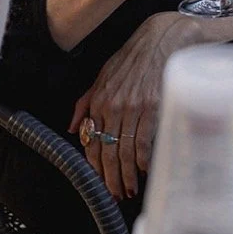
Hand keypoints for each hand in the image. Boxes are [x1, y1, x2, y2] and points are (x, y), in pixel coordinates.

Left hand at [70, 12, 210, 198]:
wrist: (161, 39)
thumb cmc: (132, 58)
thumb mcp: (102, 76)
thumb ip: (85, 103)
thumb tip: (71, 128)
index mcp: (99, 101)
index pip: (92, 142)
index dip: (95, 167)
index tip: (101, 184)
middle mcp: (114, 106)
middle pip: (108, 151)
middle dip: (111, 178)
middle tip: (116, 194)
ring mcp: (134, 108)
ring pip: (125, 150)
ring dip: (127, 175)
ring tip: (130, 189)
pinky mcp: (153, 107)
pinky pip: (144, 140)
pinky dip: (143, 159)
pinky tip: (144, 170)